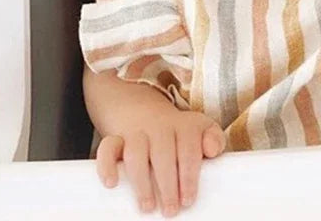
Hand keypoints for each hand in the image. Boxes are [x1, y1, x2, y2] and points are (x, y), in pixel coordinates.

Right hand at [96, 108, 225, 216]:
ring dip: (141, 181)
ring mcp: (136, 132)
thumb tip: (213, 149)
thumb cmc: (177, 131)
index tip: (188, 199)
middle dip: (167, 184)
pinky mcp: (116, 138)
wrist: (142, 109)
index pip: (188, 148)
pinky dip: (106, 165)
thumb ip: (213, 138)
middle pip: (163, 153)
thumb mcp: (200, 128)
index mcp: (184, 126)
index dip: (189, 175)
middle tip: (171, 210)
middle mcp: (160, 127)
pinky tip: (112, 183)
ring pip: (136, 153)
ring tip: (147, 206)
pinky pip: (107, 147)